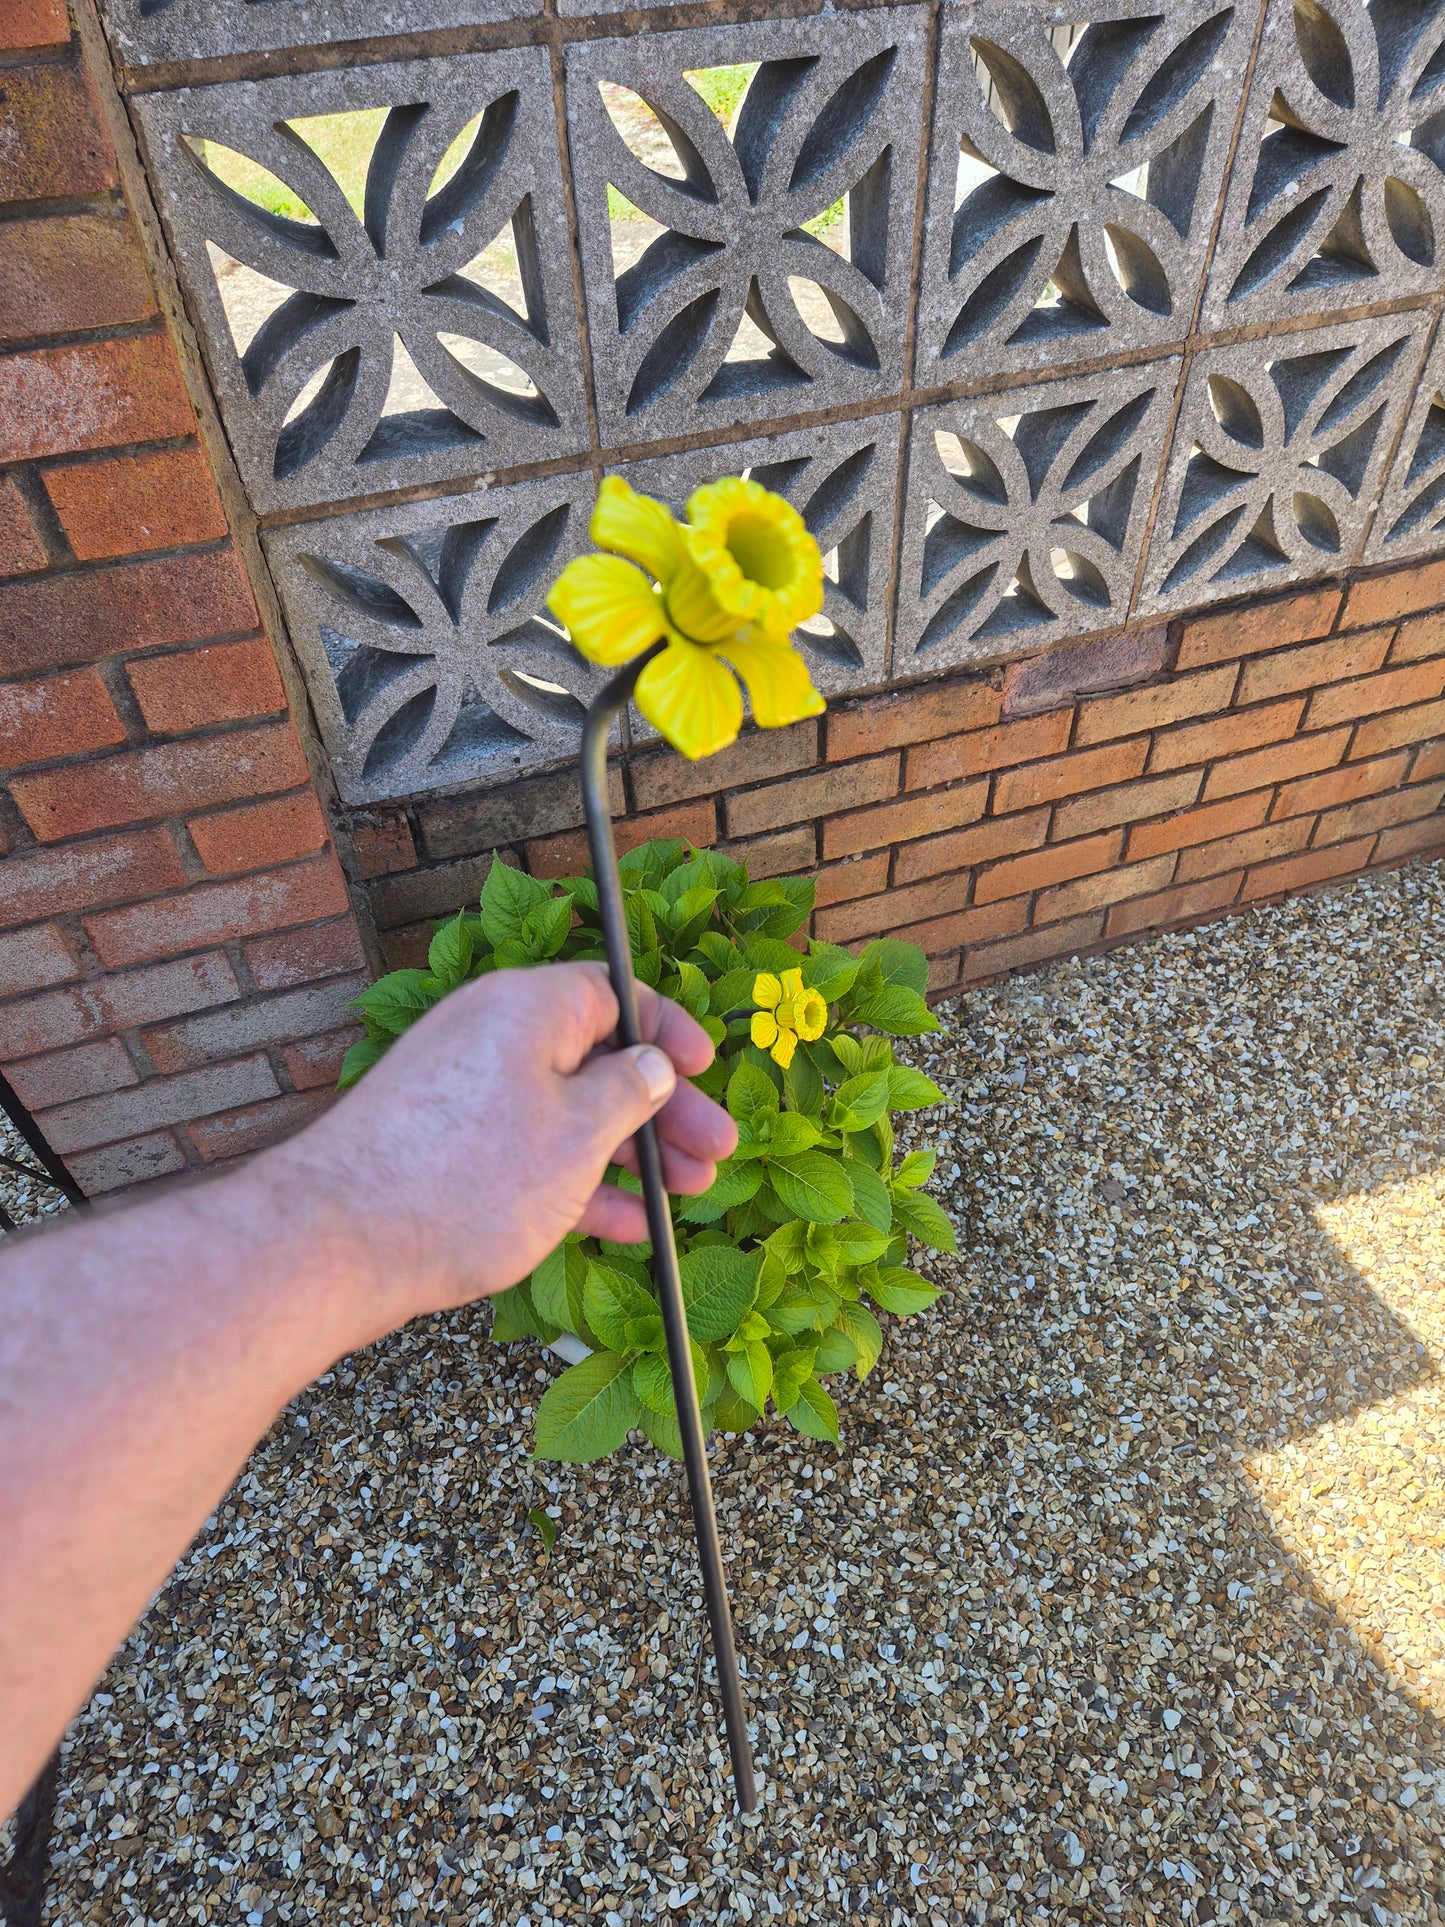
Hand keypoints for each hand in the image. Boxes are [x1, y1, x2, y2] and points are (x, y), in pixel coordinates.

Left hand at [272, 962, 736, 1322]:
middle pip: (598, 1060)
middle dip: (663, 1110)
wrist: (341, 1245)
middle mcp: (492, 1038)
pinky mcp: (445, 1149)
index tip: (706, 1070)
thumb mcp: (576, 1134)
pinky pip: (528, 1151)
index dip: (667, 1032)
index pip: (614, 994)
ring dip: (630, 1153)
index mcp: (526, 1008)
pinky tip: (626, 1225)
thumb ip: (627, 1094)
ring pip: (567, 1112)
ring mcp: (466, 1095)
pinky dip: (577, 1182)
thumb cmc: (465, 1179)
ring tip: (685, 1192)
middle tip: (714, 1152)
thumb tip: (650, 1066)